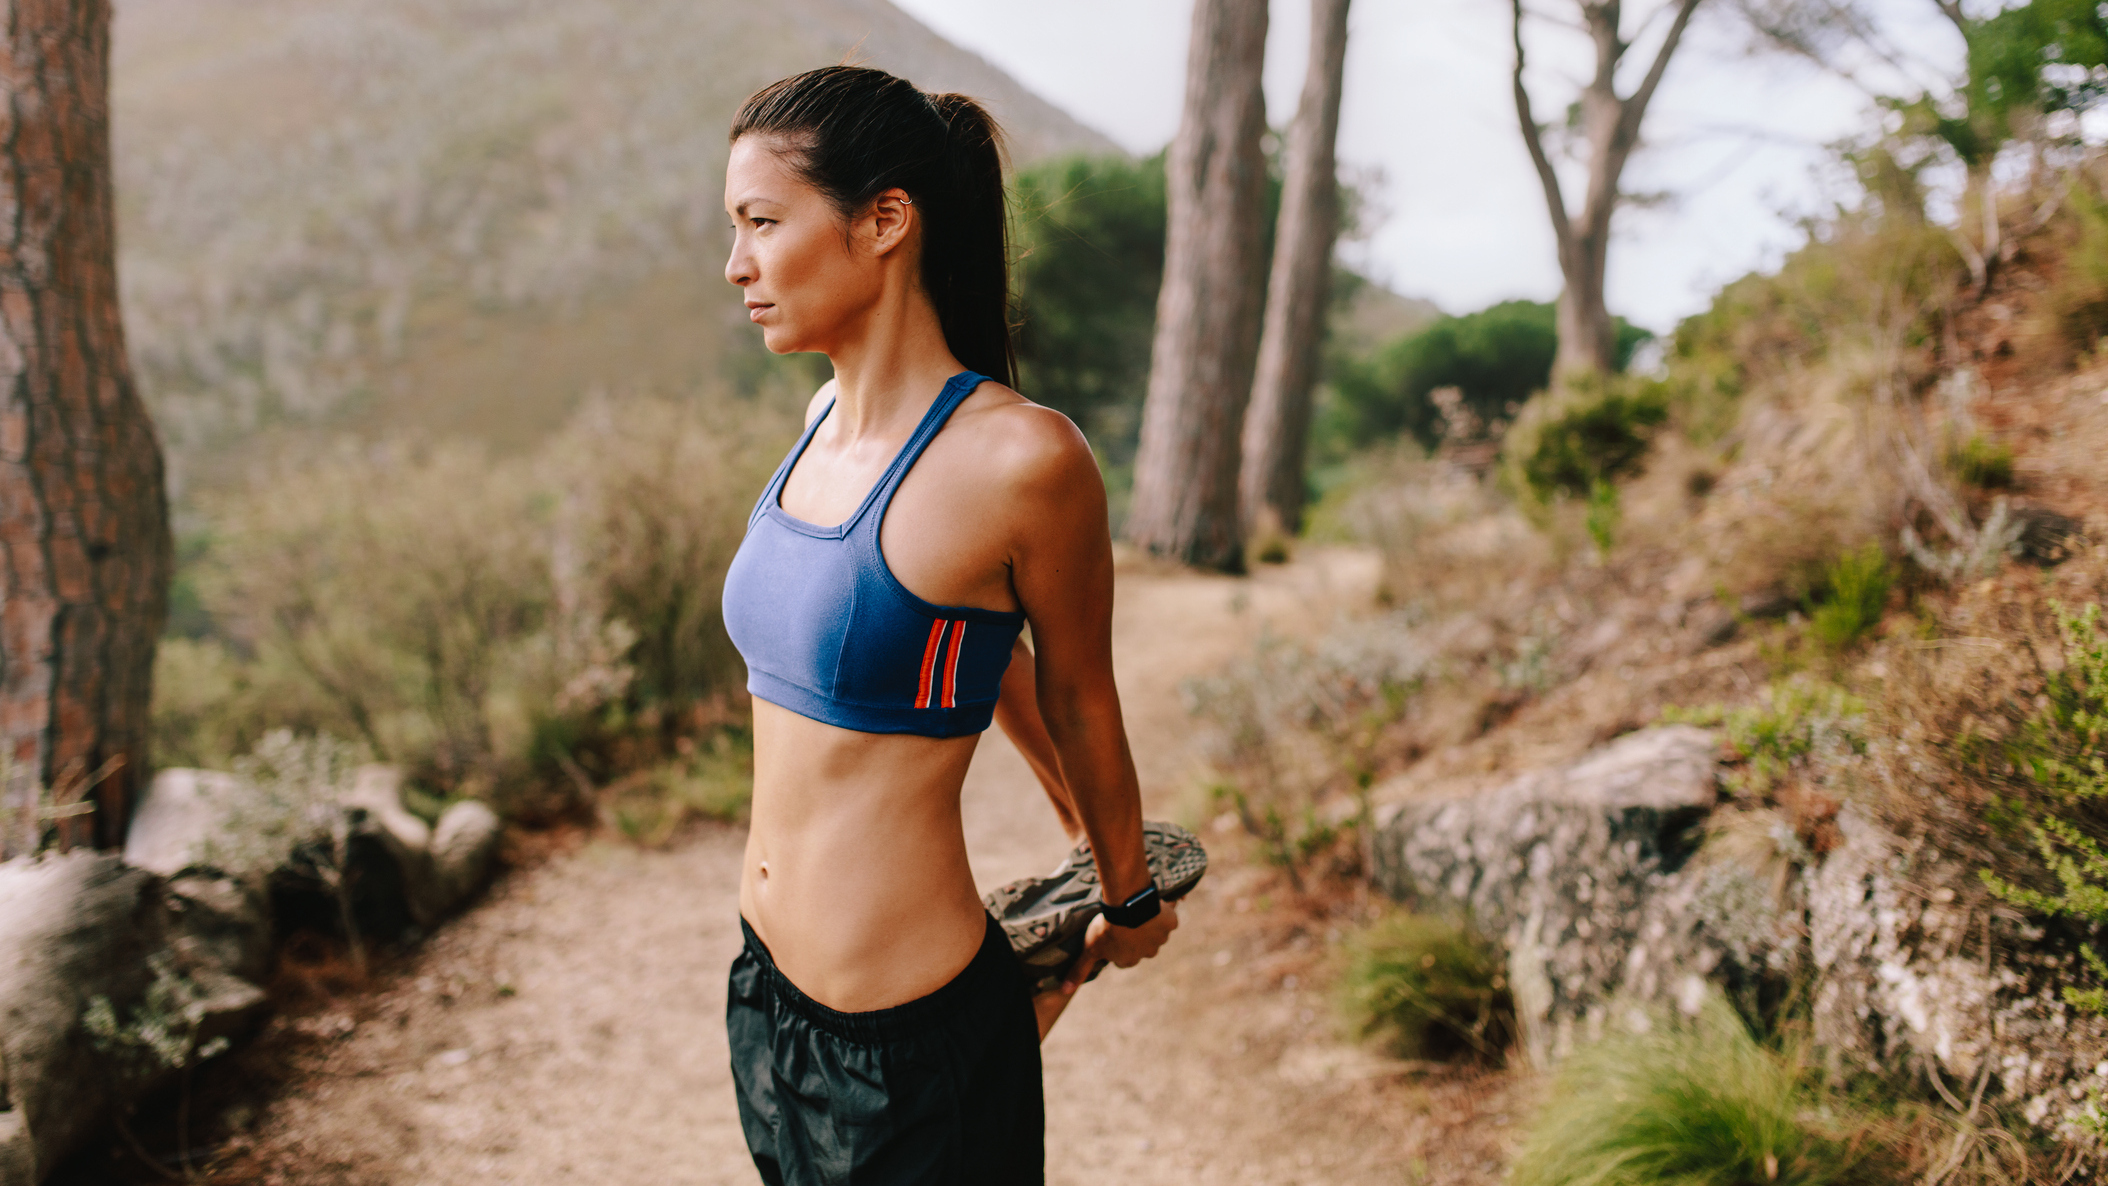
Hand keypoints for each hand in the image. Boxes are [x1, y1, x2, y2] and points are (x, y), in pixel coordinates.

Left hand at [1058, 899, 1178, 995]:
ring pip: (1156, 932)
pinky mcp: (1171, 924)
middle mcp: (1148, 953)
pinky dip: (1162, 912)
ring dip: (1149, 923)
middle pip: (1142, 945)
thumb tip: (1064, 991)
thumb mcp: (1090, 950)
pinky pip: (1168, 918)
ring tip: (1136, 908)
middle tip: (1124, 919)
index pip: (1124, 957)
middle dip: (1135, 935)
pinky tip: (1151, 904)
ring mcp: (1161, 939)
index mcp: (1129, 960)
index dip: (1118, 945)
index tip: (1112, 934)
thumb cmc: (1107, 928)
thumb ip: (1079, 970)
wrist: (1127, 906)